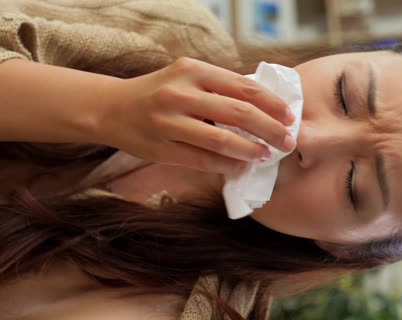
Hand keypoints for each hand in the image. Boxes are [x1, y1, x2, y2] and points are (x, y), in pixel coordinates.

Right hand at [96, 57, 295, 173]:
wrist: (111, 108)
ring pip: (222, 140)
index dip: (272, 104)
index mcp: (193, 70)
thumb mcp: (187, 77)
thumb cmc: (159, 92)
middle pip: (239, 113)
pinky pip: (202, 160)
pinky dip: (226, 165)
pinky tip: (240, 167)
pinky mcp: (161, 148)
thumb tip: (265, 106)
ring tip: (266, 155)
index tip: (290, 117)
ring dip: (251, 150)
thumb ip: (220, 88)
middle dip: (271, 130)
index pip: (244, 87)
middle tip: (287, 142)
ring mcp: (169, 121)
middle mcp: (181, 92)